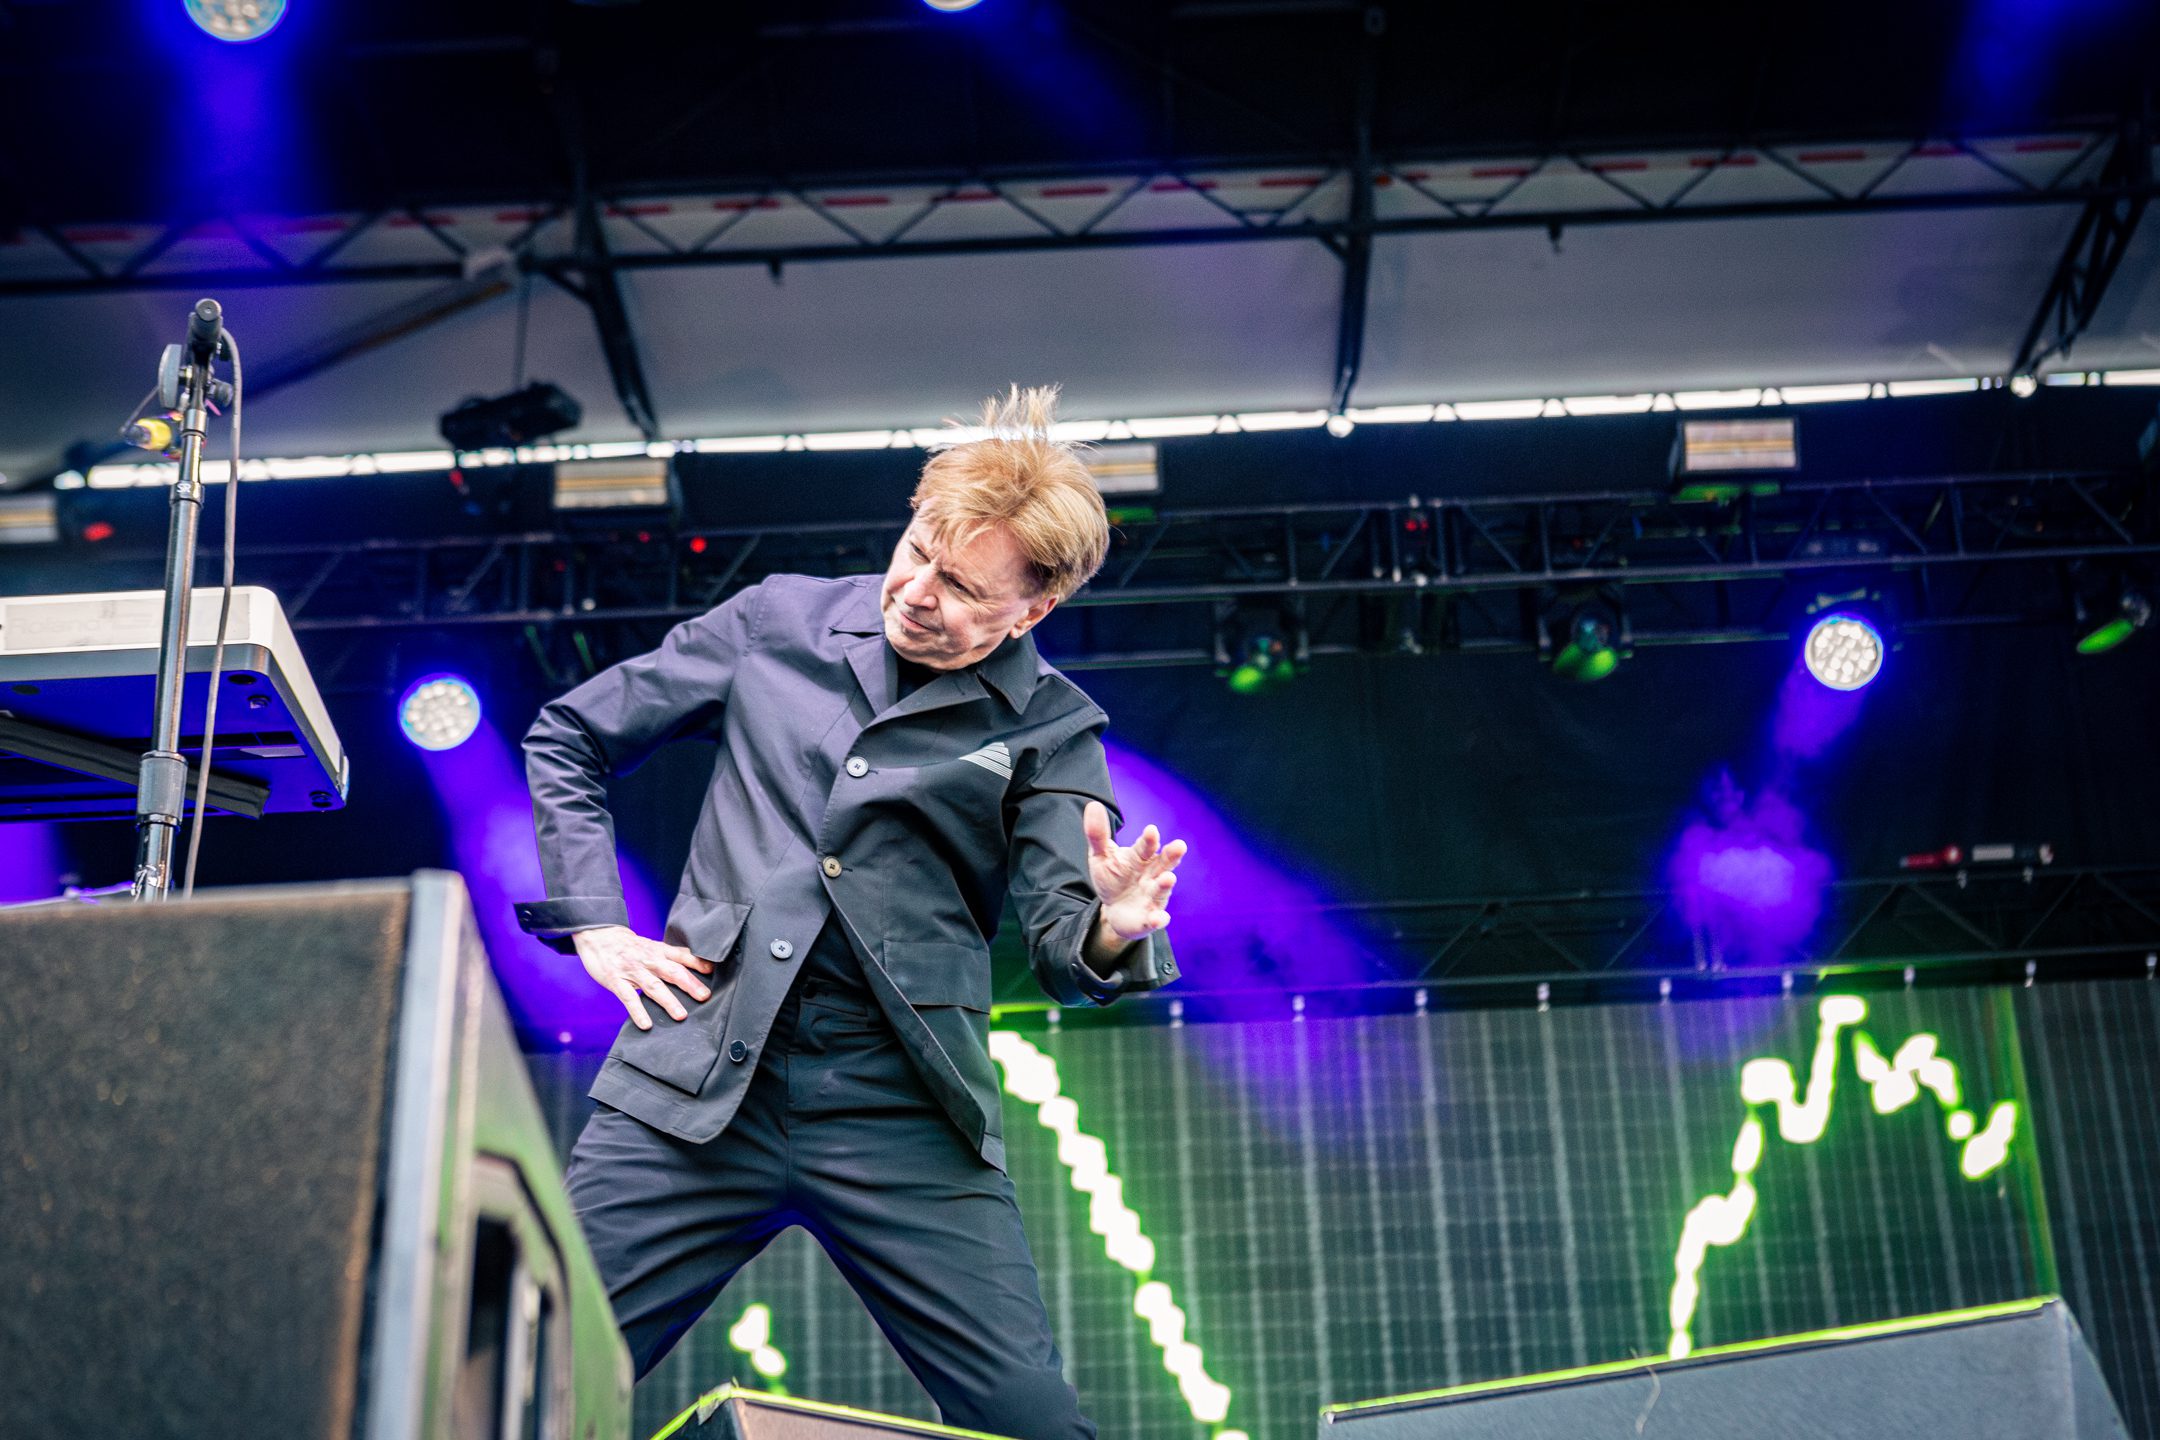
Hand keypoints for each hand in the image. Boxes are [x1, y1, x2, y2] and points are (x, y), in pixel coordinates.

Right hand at [571, 925, 714, 1030]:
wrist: (599, 937)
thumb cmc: (630, 945)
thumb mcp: (652, 945)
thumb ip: (672, 955)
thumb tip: (699, 963)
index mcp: (658, 951)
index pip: (681, 955)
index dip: (697, 962)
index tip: (712, 971)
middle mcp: (648, 960)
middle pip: (672, 971)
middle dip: (689, 984)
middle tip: (704, 996)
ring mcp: (632, 971)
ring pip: (653, 986)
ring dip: (668, 1001)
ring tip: (681, 1015)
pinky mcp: (616, 981)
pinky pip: (628, 998)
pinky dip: (638, 1011)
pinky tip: (646, 1024)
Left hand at [1083, 800, 1186, 944]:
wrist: (1115, 909)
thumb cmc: (1113, 877)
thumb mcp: (1101, 856)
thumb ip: (1098, 834)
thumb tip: (1093, 805)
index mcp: (1141, 857)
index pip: (1146, 846)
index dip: (1149, 839)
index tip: (1151, 830)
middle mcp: (1152, 874)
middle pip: (1164, 863)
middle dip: (1172, 855)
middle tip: (1179, 846)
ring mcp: (1153, 896)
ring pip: (1162, 889)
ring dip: (1165, 884)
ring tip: (1168, 879)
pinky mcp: (1149, 917)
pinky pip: (1156, 918)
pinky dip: (1158, 919)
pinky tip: (1158, 919)